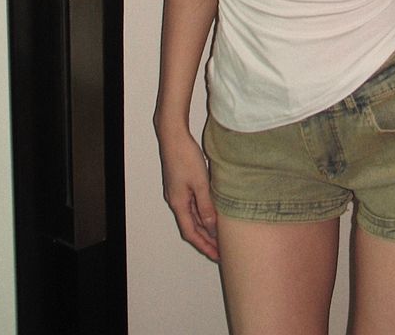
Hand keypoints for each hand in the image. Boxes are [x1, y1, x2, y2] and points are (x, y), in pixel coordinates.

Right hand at [157, 126, 219, 260]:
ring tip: (220, 235)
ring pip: (193, 215)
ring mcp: (178, 192)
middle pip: (191, 226)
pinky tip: (213, 211)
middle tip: (220, 250)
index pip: (191, 233)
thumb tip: (211, 229)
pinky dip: (203, 212)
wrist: (173, 137)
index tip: (216, 256)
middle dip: (205, 239)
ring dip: (205, 226)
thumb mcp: (200, 183)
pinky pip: (193, 204)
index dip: (204, 246)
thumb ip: (206, 206)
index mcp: (178, 204)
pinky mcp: (181, 183)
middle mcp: (176, 201)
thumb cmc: (185, 157)